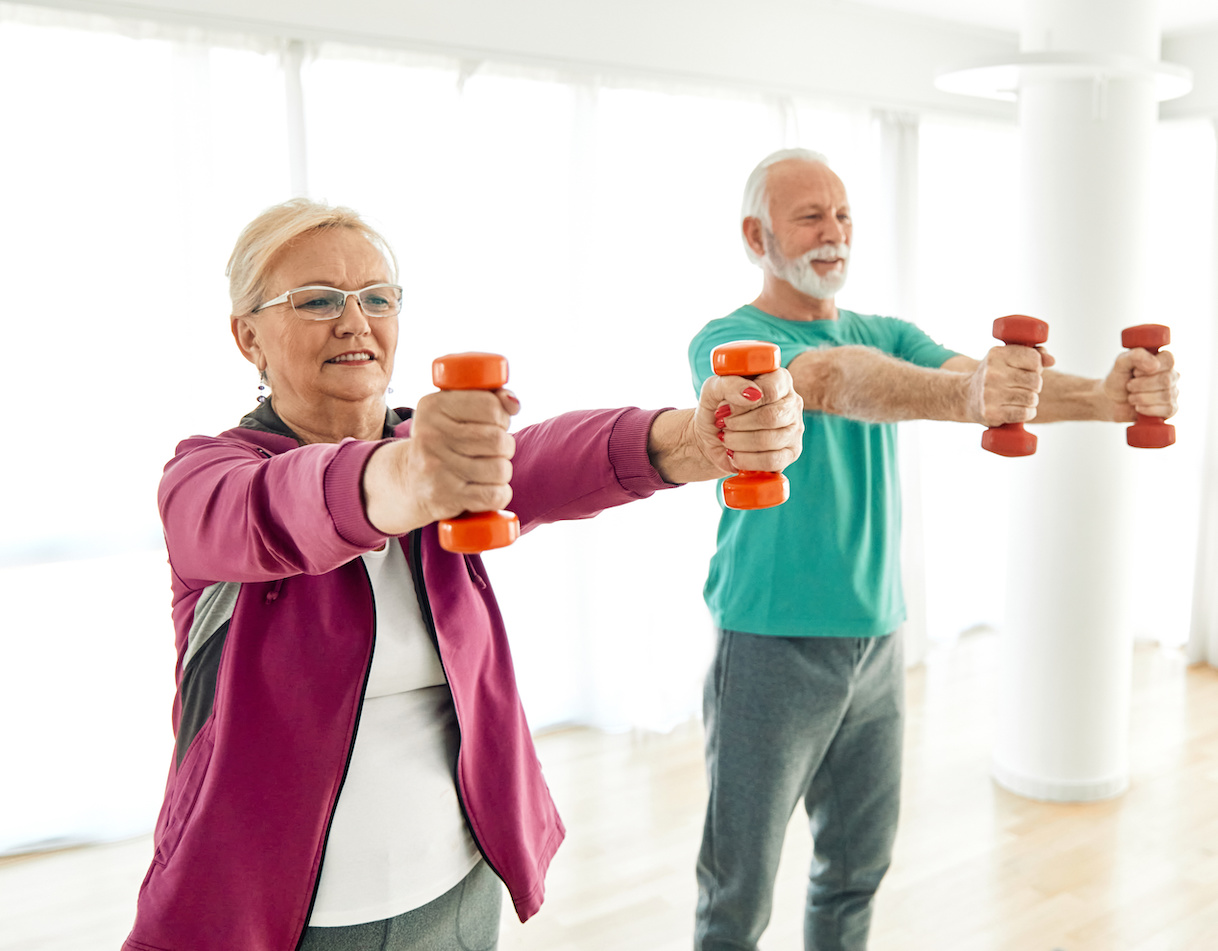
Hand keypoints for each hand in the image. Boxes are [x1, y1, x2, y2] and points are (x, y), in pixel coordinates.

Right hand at [362, 389, 519, 535]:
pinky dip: (500, 494)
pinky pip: (495, 495)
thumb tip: (513, 404)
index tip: (492, 425)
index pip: (490, 406)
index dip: (502, 417)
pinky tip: (487, 489)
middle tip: (492, 451)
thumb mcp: (456, 411)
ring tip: (487, 470)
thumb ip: (489, 398)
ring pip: (500, 469)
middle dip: (505, 446)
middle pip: (498, 440)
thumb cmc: (445, 441)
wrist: (409, 481)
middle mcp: (431, 436)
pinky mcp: (446, 497)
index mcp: (433, 406)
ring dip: (502, 472)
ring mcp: (436, 468)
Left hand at [696, 367, 803, 475]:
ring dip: (738, 442)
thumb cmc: (716, 407)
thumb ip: (730, 384)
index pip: (771, 390)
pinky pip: (772, 461)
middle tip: (723, 425)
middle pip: (770, 417)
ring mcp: (794, 429)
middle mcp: (792, 403)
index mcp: (778, 379)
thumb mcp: (713, 388)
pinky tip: (735, 455)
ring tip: (727, 439)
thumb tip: (751, 393)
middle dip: (738, 425)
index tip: (724, 408)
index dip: (744, 403)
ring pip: (769, 440)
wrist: (712, 436)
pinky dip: (746, 460)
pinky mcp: (790, 453)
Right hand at [966, 344, 1054, 425]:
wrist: (966, 396)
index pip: (1034, 359)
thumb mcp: (1008, 358)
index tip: (1026, 370)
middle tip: (1023, 386)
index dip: (1036, 367)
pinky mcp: (991, 413)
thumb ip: (1033, 354)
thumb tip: (1051, 360)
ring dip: (1031, 400)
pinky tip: (1019, 409)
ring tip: (1020, 398)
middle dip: (1035, 385)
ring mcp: (990, 394)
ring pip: (1032, 398)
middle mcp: (992, 373)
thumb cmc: (995, 375)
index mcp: (997, 354)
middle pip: (1036, 381)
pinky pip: (1024, 413)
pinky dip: (1027, 413)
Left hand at [1102, 348, 1177, 421]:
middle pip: (1166, 380)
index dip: (1148, 368)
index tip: (1135, 372)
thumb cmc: (1118, 380)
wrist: (1111, 402)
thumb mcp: (1120, 363)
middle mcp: (1171, 375)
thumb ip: (1135, 356)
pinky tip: (1138, 407)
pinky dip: (1148, 409)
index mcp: (1162, 361)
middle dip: (1141, 385)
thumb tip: (1154, 364)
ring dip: (1141, 398)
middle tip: (1129, 386)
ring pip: (1166, 396)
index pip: (1168, 360)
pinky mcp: (1171, 409)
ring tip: (1131, 397)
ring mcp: (1173, 392)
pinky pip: (1168, 410)